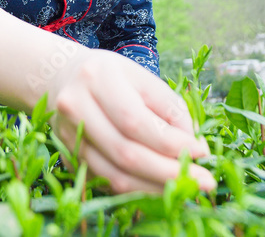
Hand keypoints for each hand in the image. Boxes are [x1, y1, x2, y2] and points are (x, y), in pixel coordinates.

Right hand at [46, 48, 215, 194]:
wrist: (62, 76)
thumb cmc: (111, 75)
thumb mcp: (142, 77)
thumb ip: (170, 107)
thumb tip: (194, 145)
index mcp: (98, 78)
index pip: (136, 121)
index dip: (171, 142)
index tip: (202, 152)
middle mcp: (75, 107)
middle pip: (125, 152)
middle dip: (168, 172)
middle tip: (203, 181)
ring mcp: (66, 135)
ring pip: (114, 174)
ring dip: (154, 187)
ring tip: (185, 188)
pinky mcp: (67, 156)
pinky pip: (105, 182)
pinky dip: (136, 189)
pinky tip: (160, 188)